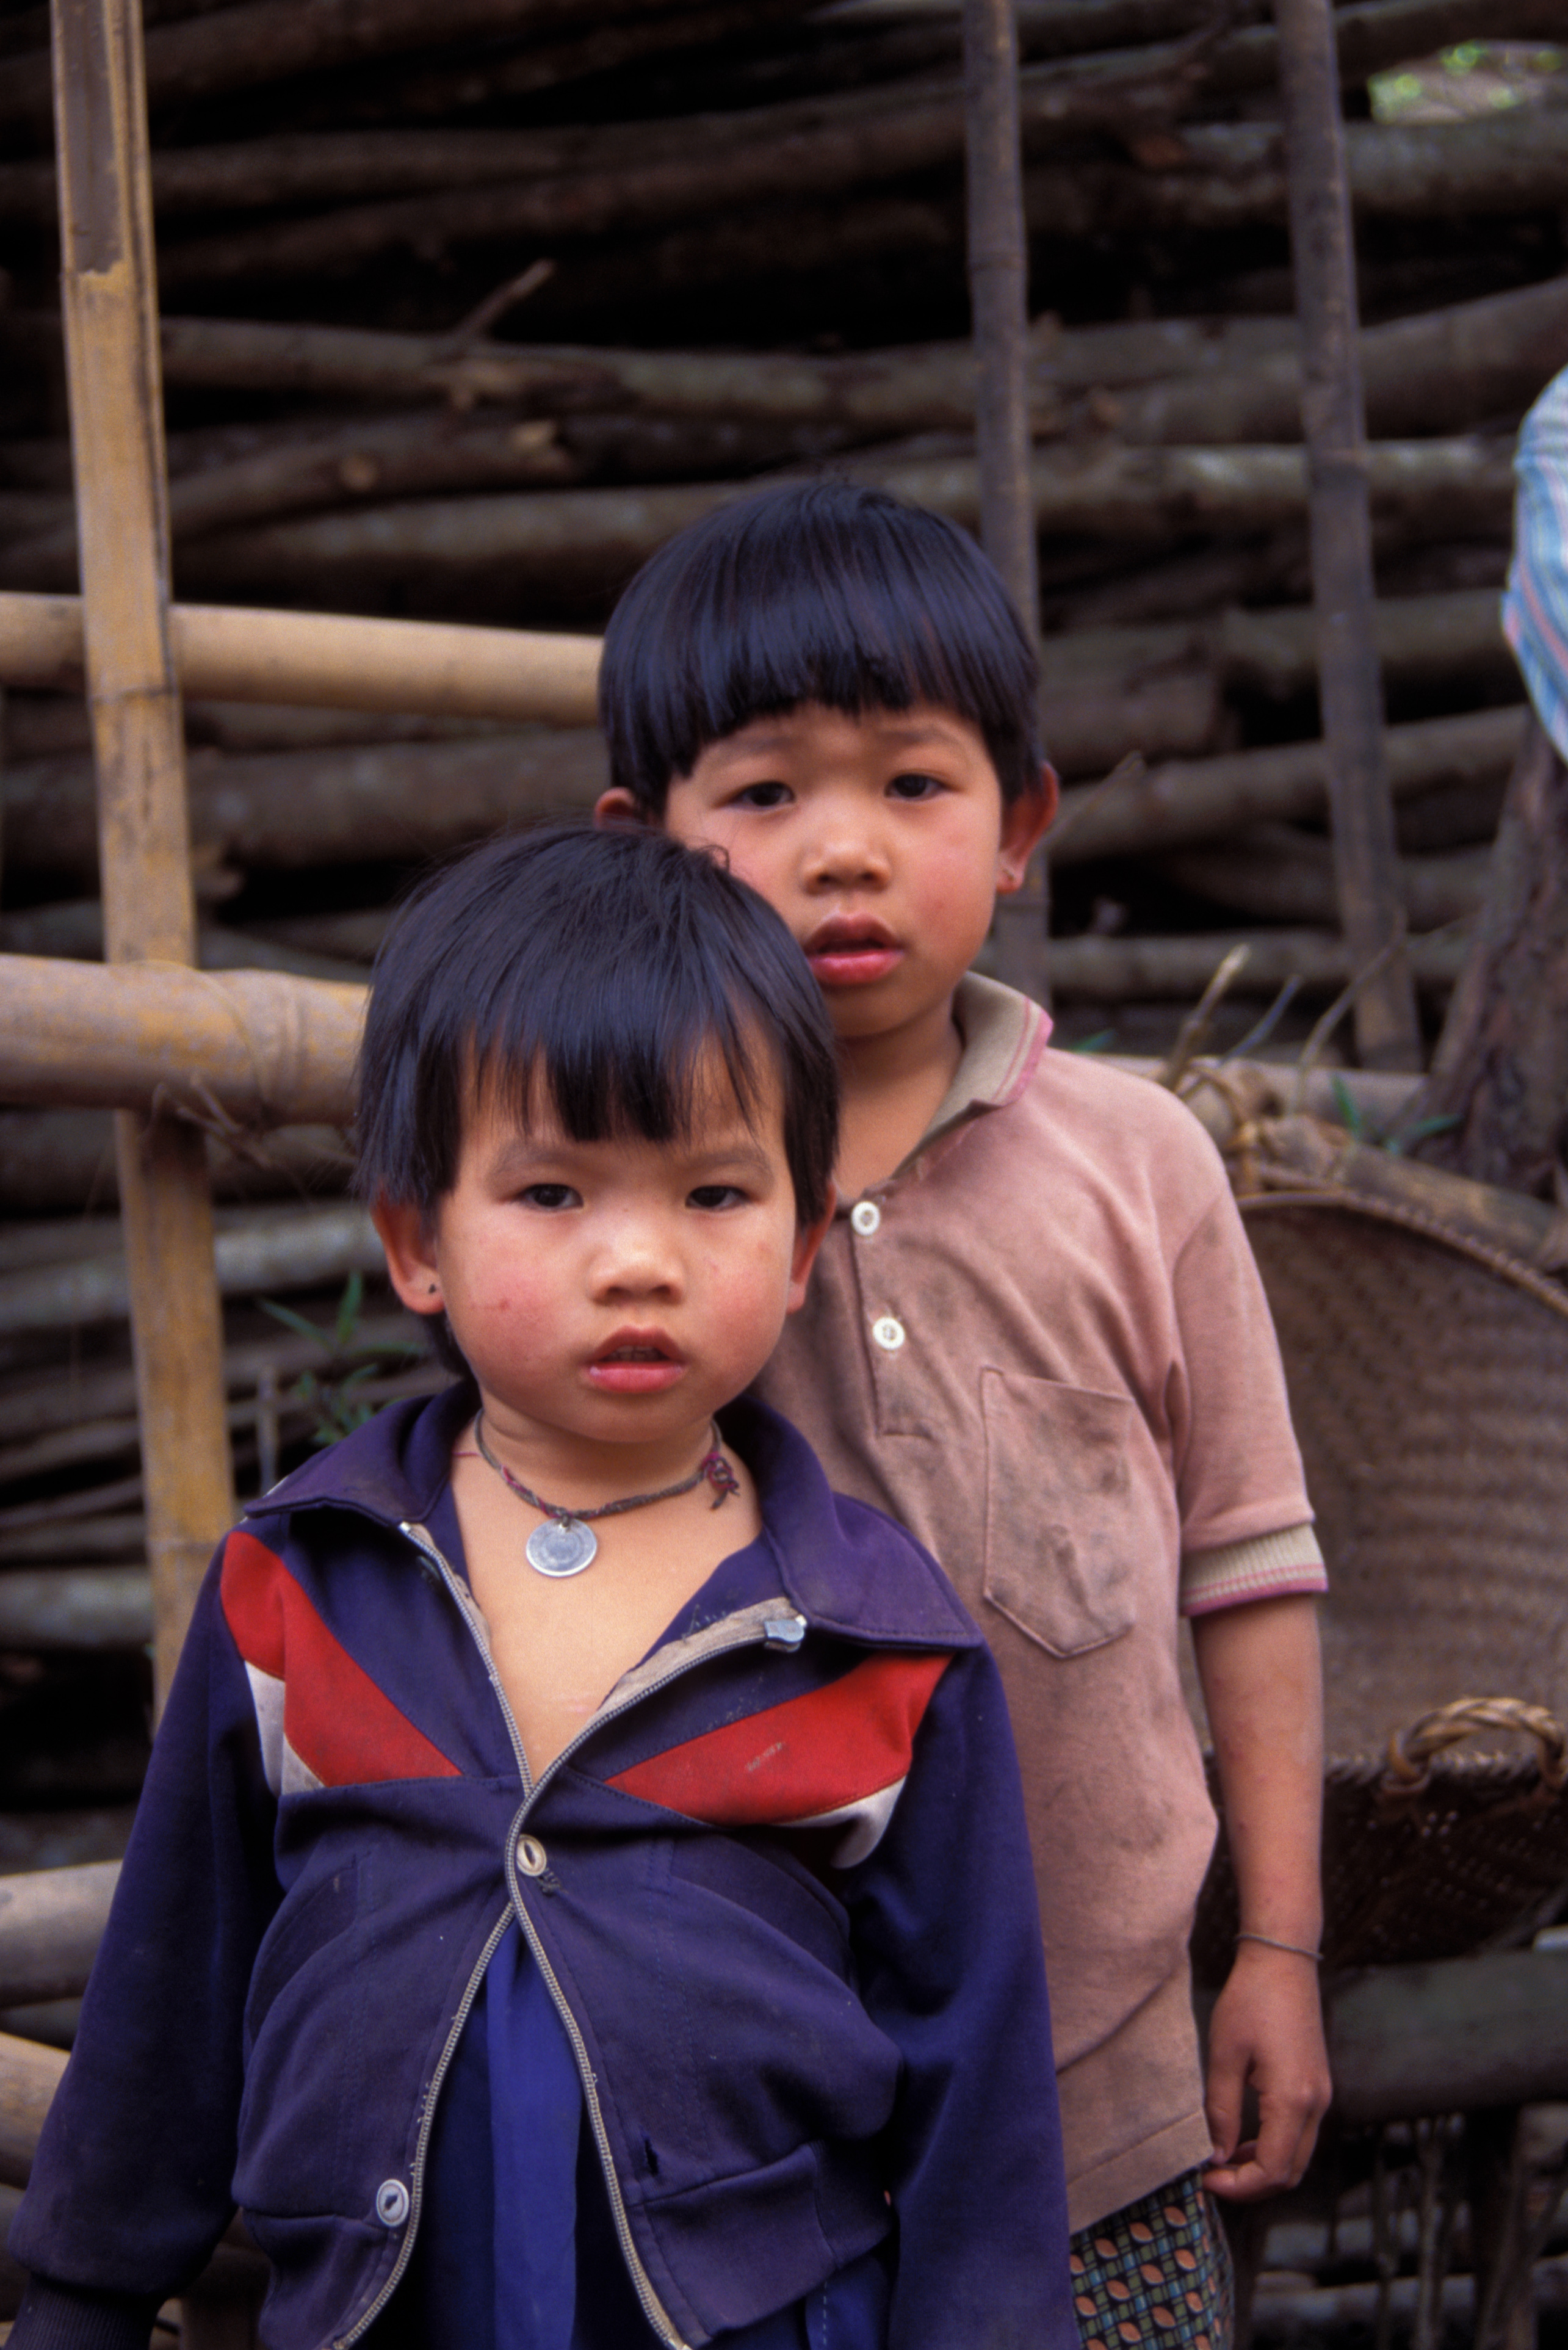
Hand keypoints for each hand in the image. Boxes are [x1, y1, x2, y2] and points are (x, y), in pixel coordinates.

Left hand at [1203, 1938, 1330, 2200]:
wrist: (1283, 1962)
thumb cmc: (1250, 2001)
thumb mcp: (1225, 2056)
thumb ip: (1221, 2111)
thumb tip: (1218, 2156)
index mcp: (1293, 2100)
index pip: (1272, 2170)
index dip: (1239, 2187)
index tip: (1206, 2180)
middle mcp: (1316, 2105)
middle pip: (1290, 2173)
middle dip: (1252, 2186)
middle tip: (1213, 2179)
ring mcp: (1321, 2097)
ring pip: (1297, 2157)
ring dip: (1263, 2168)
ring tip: (1223, 2161)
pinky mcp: (1317, 2087)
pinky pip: (1299, 2134)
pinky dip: (1274, 2147)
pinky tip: (1244, 2138)